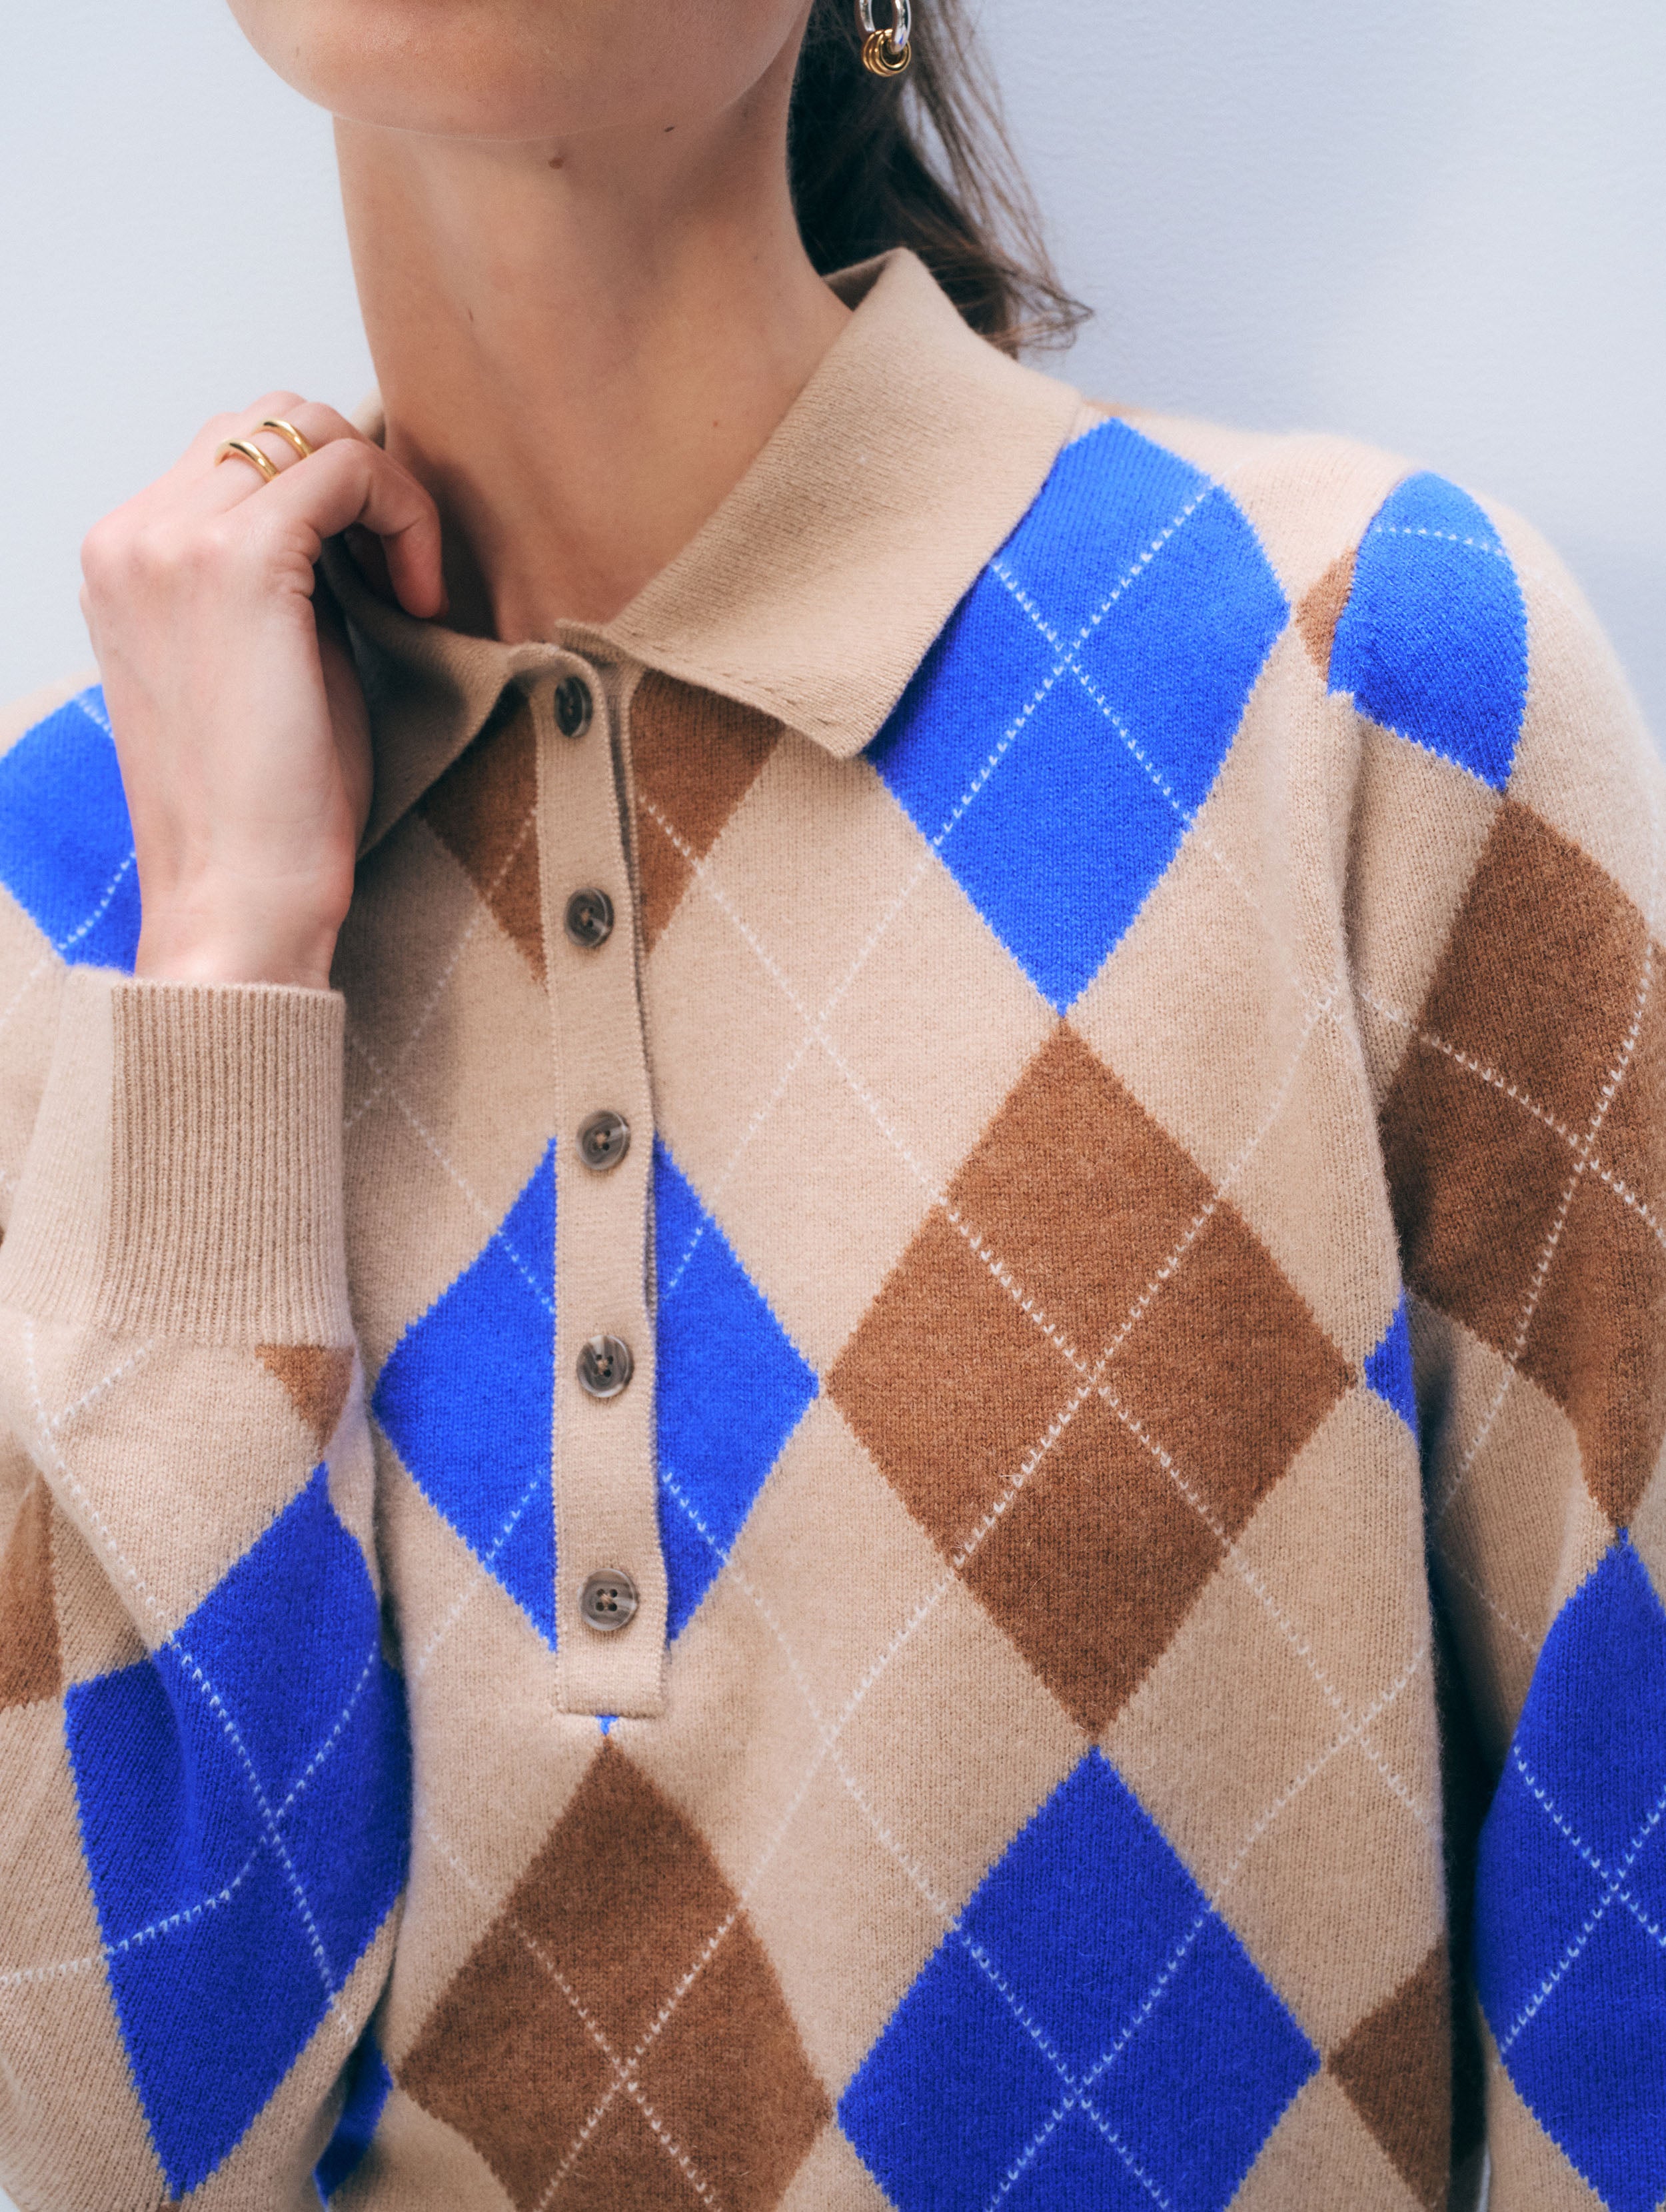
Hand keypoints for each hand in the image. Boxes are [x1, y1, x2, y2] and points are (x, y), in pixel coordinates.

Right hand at [79, 394, 444, 989]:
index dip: (329, 495)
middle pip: (266, 418)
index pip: (232, 452)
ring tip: (412, 587)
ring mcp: (173, 541)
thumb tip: (352, 523)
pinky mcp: (241, 561)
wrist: (240, 897)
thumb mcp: (260, 664)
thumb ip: (283, 581)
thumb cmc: (265, 809)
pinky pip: (346, 467)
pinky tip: (420, 597)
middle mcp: (132, 536)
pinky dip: (404, 513)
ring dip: (382, 490)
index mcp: (124, 561)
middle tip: (404, 575)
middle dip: (355, 476)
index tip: (380, 580)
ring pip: (306, 426)